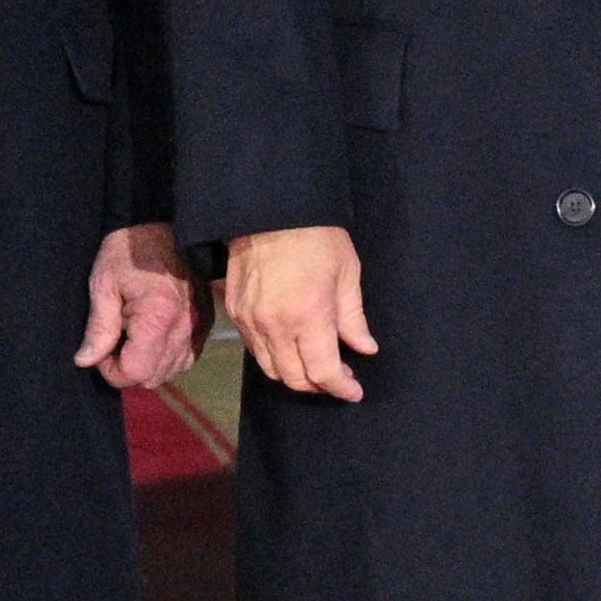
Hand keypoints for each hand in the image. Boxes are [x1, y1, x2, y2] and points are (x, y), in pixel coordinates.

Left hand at [79, 224, 201, 394]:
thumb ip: (98, 327)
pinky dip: (167, 356)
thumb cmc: (129, 249)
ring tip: (133, 338)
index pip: (135, 372)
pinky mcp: (206, 322)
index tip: (101, 349)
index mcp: (158, 316)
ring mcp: (199, 326)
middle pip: (153, 377)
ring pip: (171, 371)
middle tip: (114, 342)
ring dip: (149, 364)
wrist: (166, 223)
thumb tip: (85, 362)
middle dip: (128, 369)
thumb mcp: (104, 283)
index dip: (111, 369)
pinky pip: (187, 358)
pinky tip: (153, 336)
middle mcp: (184, 327)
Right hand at [222, 225, 376, 402]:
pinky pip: (254, 349)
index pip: (324, 372)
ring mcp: (251, 321)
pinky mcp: (235, 312)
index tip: (354, 391)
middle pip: (295, 379)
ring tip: (312, 365)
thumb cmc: (317, 237)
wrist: (270, 209)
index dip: (342, 388)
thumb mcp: (347, 273)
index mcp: (310, 317)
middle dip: (319, 386)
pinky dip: (272, 357)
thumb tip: (365, 348)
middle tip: (337, 377)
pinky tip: (288, 346)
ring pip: (271, 369)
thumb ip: (353, 318)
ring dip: (294, 375)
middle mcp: (277, 326)